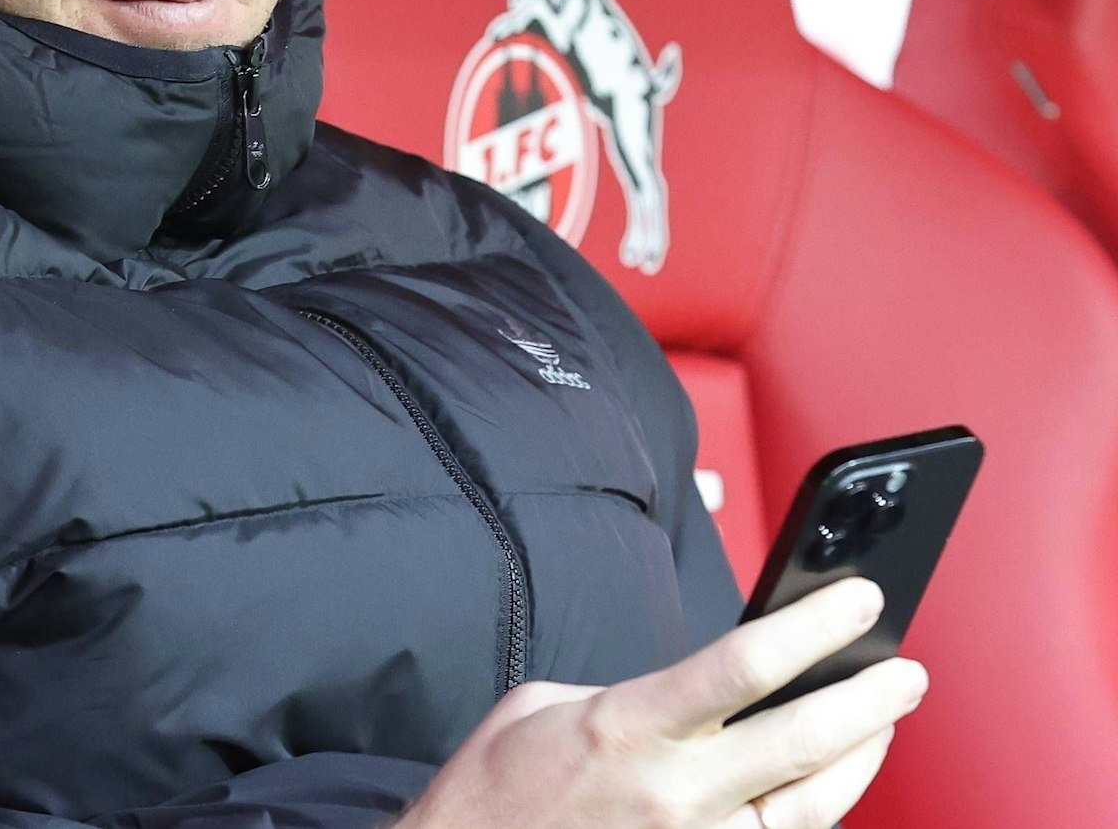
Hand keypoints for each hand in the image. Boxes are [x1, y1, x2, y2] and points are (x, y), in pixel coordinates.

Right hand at [390, 577, 926, 828]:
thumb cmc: (499, 788)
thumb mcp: (549, 704)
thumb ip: (634, 694)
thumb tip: (698, 690)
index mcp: (628, 726)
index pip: (745, 666)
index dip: (814, 627)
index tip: (858, 598)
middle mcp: (674, 795)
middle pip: (803, 741)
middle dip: (870, 700)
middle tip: (906, 671)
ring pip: (813, 808)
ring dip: (859, 761)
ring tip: (879, 724)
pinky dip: (812, 813)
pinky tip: (828, 786)